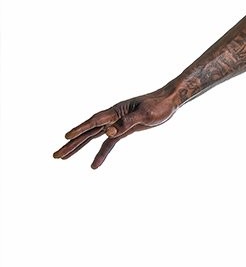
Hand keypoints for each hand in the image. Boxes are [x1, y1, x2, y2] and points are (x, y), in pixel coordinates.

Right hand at [53, 88, 179, 167]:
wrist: (168, 102)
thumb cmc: (158, 105)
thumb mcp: (146, 114)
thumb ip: (128, 123)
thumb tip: (109, 132)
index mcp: (115, 111)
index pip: (94, 121)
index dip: (80, 129)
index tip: (67, 136)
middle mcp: (111, 117)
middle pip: (87, 132)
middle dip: (72, 144)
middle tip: (56, 155)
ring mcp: (115, 124)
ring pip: (93, 138)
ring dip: (78, 148)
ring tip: (63, 158)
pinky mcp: (122, 130)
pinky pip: (108, 144)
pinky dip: (100, 153)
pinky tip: (93, 165)